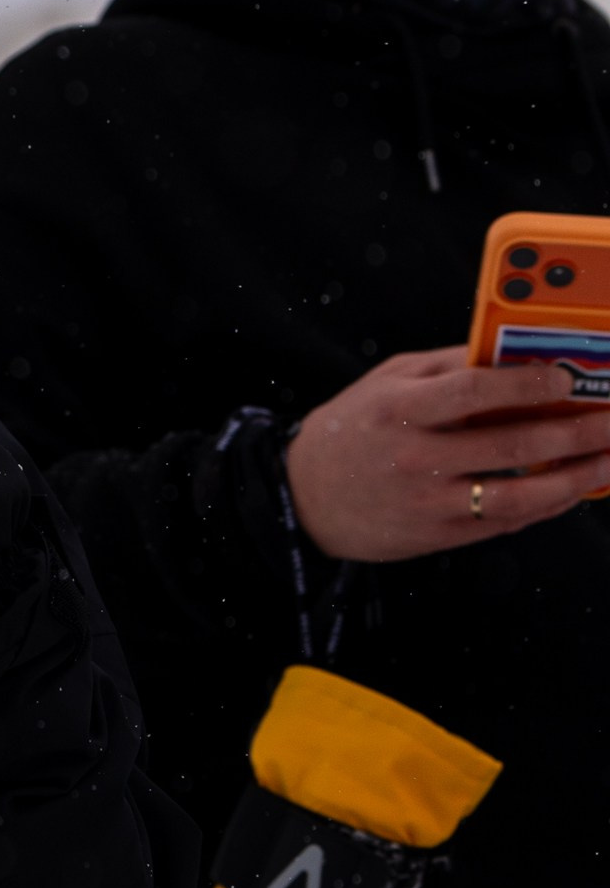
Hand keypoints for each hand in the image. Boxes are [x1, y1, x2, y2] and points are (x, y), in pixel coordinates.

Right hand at [286, 348, 609, 561]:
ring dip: (573, 479)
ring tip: (606, 461)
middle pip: (509, 447)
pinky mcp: (438, 535)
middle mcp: (415, 458)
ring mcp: (429, 502)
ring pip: (516, 496)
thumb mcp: (389, 380)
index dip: (526, 384)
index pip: (473, 391)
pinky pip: (504, 522)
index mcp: (399, 410)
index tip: (566, 378)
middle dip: (573, 433)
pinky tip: (573, 488)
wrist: (307, 498)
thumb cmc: (354, 429)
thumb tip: (515, 353)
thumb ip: (450, 366)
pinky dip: (546, 506)